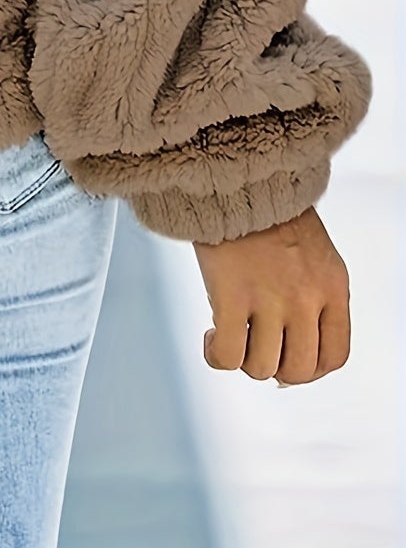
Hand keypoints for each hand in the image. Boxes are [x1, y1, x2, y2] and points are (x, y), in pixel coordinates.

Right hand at [192, 205, 349, 385]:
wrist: (238, 177)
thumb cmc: (271, 211)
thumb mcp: (315, 254)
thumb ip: (314, 296)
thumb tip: (292, 344)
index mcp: (333, 288)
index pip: (334, 356)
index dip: (311, 370)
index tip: (289, 359)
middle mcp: (306, 299)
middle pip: (298, 369)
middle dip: (275, 367)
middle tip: (257, 347)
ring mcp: (269, 300)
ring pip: (261, 367)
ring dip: (244, 360)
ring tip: (231, 336)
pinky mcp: (230, 296)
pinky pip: (228, 356)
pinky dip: (217, 356)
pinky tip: (211, 337)